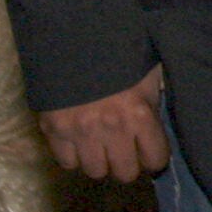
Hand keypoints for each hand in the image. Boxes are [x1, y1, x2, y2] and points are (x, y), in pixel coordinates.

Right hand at [38, 66, 166, 181]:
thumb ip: (153, 104)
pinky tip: (80, 142)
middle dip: (129, 164)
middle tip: (126, 152)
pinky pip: (67, 163)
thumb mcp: (148, 75)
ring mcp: (79, 131)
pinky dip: (75, 157)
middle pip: (124, 173)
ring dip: (101, 162)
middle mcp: (111, 128)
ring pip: (95, 171)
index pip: (155, 158)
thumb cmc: (121, 55)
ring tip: (102, 146)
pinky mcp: (53, 130)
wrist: (76, 39)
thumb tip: (159, 129)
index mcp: (139, 113)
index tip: (152, 154)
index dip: (156, 159)